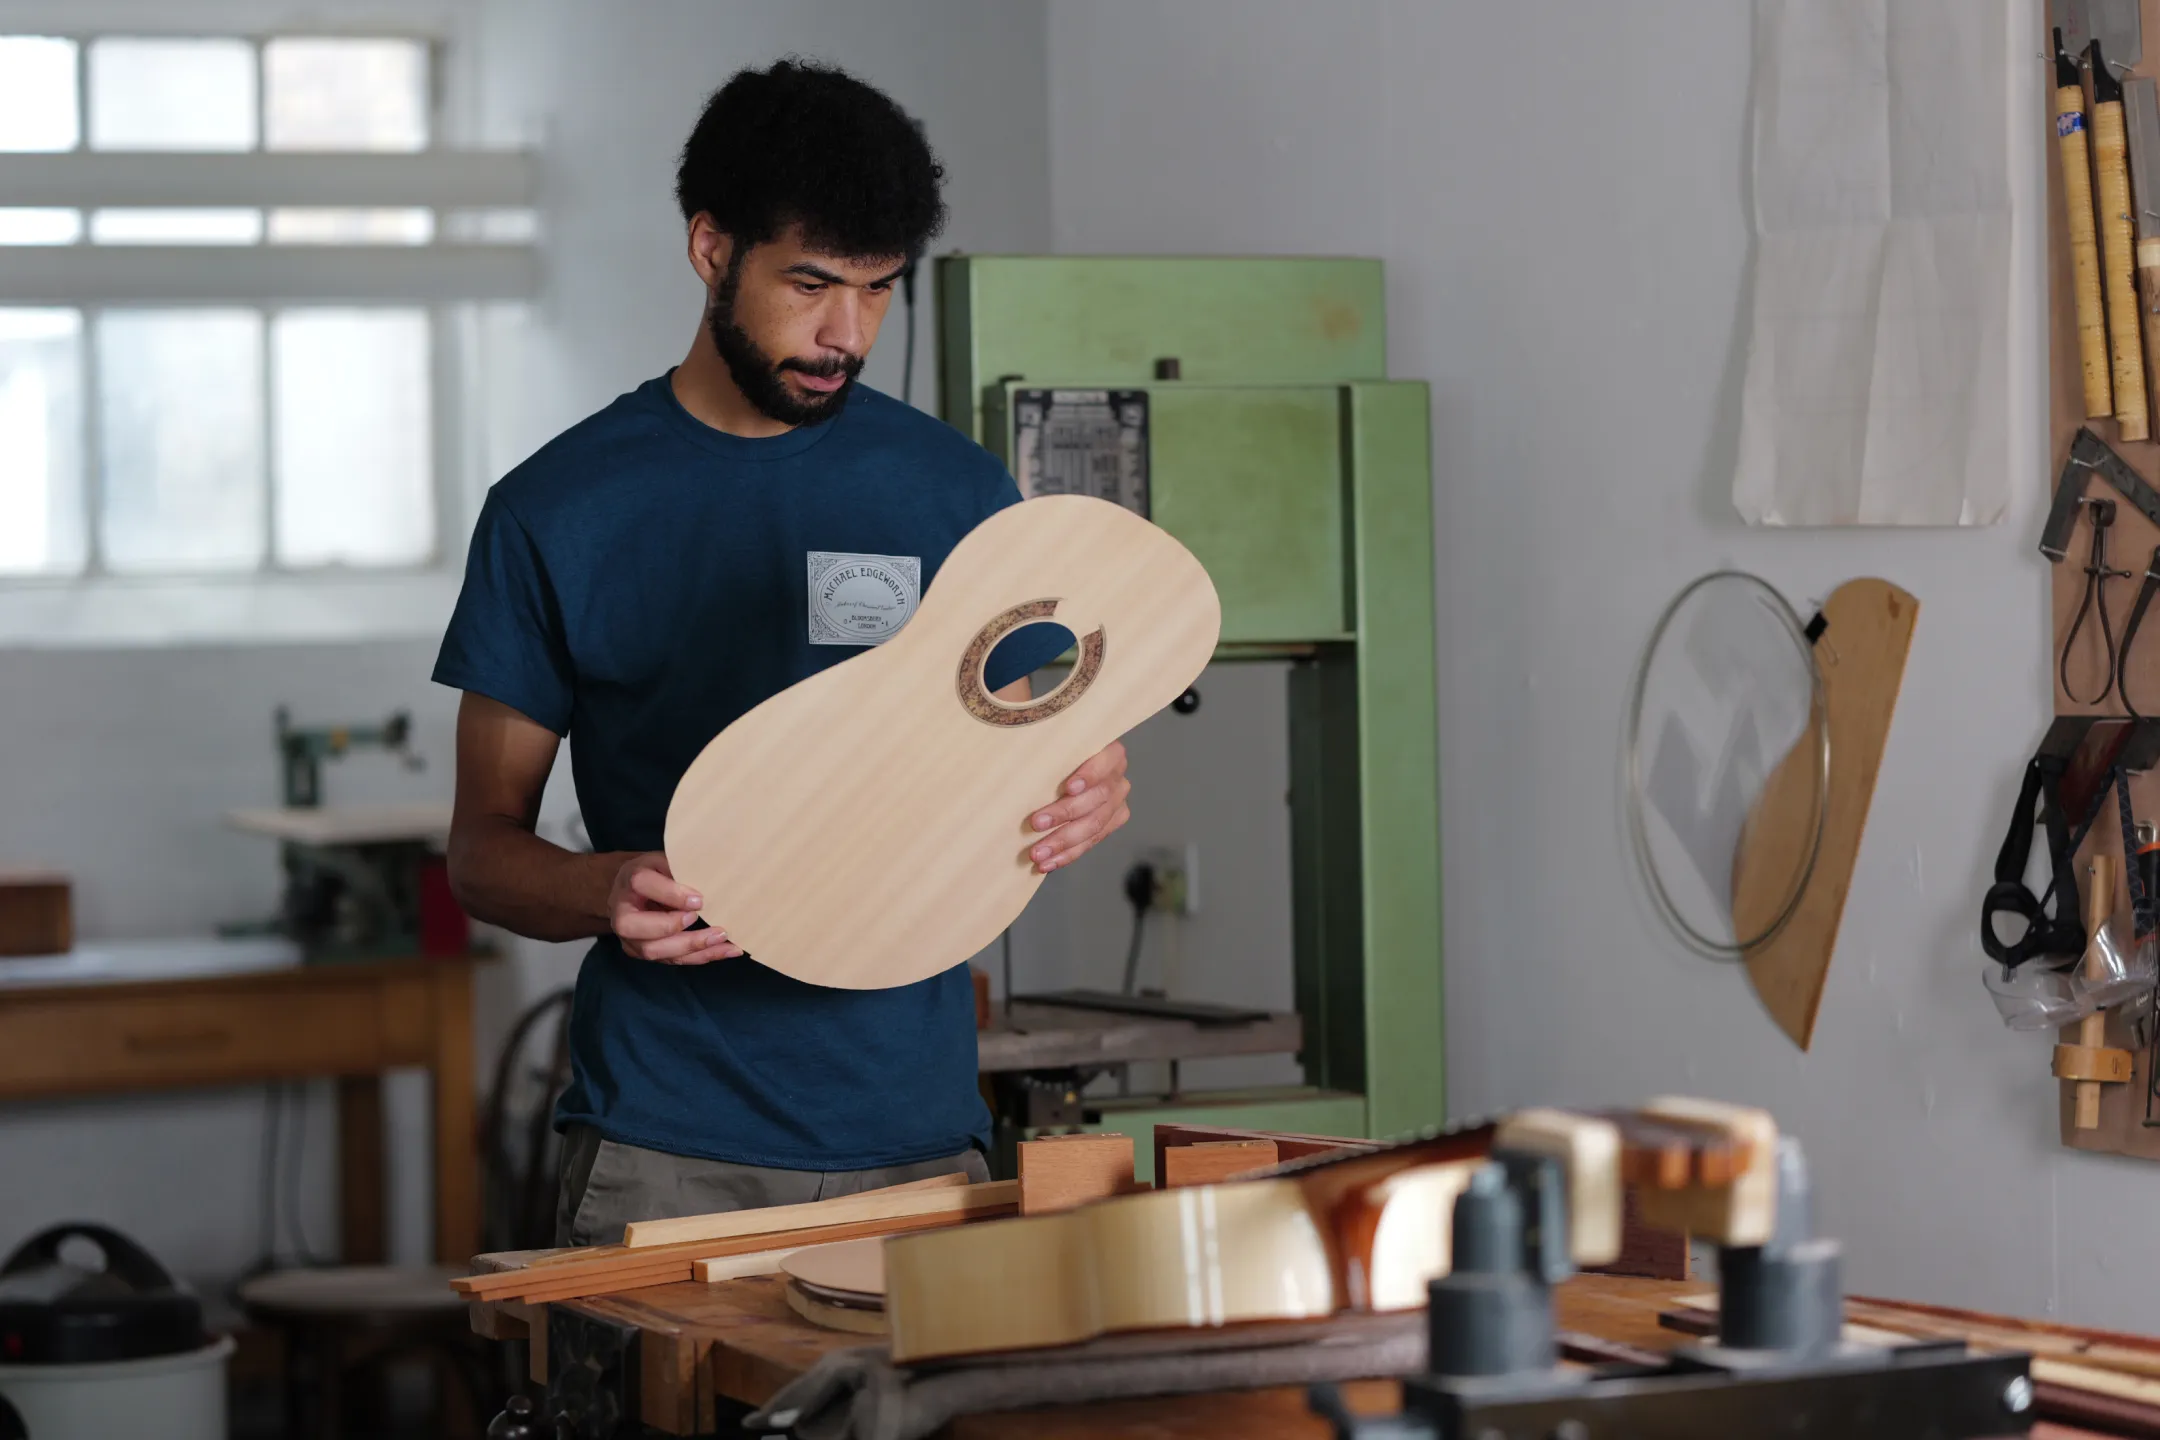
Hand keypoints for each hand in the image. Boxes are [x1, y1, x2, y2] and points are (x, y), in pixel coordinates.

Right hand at [607, 852, 742, 963]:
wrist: (633, 891)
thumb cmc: (655, 873)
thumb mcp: (665, 861)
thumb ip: (679, 869)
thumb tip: (710, 880)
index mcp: (628, 881)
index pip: (643, 884)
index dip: (671, 893)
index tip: (700, 900)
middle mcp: (622, 914)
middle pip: (642, 929)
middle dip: (677, 929)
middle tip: (713, 927)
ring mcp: (631, 938)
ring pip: (656, 951)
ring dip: (694, 948)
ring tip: (725, 941)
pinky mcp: (644, 953)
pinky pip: (672, 959)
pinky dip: (700, 956)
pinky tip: (725, 950)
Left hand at [1025, 740, 1131, 873]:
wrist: (1066, 777)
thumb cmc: (1053, 760)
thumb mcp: (1051, 749)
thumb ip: (1045, 750)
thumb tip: (1014, 756)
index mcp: (1110, 753)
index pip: (1106, 761)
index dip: (1089, 774)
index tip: (1068, 787)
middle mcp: (1118, 778)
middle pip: (1098, 797)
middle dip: (1065, 813)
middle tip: (1036, 823)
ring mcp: (1117, 803)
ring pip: (1095, 825)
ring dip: (1063, 841)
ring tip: (1037, 852)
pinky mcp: (1112, 824)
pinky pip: (1091, 843)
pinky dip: (1067, 854)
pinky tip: (1048, 862)